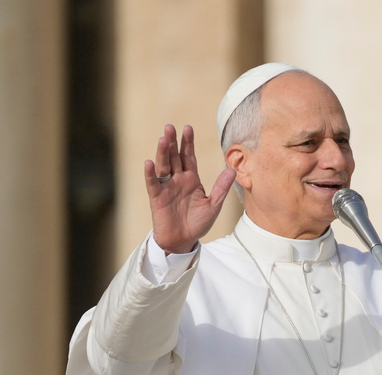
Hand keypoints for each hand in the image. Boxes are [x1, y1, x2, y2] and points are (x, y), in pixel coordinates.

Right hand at [144, 124, 235, 253]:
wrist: (183, 241)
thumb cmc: (198, 223)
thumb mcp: (213, 205)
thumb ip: (221, 188)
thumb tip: (232, 170)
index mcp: (191, 179)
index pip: (189, 157)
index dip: (188, 143)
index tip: (188, 128)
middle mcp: (178, 180)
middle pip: (174, 157)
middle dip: (173, 142)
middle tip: (170, 127)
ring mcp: (166, 187)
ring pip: (163, 166)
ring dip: (162, 153)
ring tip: (163, 139)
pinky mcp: (157, 197)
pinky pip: (153, 183)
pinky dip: (150, 174)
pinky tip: (149, 163)